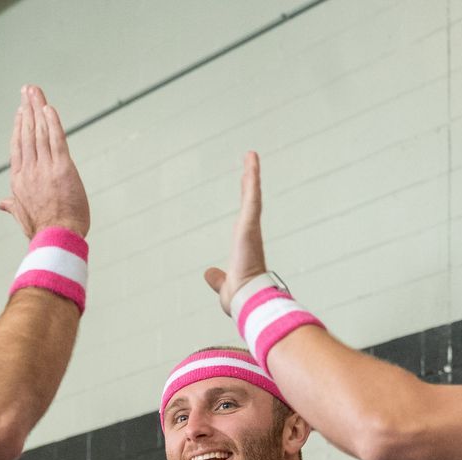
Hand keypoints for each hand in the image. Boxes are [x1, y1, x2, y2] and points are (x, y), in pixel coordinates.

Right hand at [0, 84, 88, 238]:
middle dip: (27, 109)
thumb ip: (12, 206)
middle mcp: (29, 170)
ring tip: (36, 91)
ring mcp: (45, 168)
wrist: (57, 239)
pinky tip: (50, 108)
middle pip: (27, 133)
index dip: (19, 127)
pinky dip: (53, 122)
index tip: (20, 112)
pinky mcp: (62, 168)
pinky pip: (57, 139)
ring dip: (38, 108)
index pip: (17, 147)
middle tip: (27, 90)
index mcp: (18, 180)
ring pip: (40, 132)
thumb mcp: (22, 217)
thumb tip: (0, 204)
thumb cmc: (42, 231)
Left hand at [203, 151, 266, 315]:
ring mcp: (251, 229)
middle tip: (250, 159)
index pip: (246, 216)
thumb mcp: (225, 284)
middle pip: (250, 201)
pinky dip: (252, 182)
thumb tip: (209, 274)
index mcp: (245, 245)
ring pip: (252, 196)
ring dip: (252, 174)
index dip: (246, 199)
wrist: (249, 302)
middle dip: (250, 180)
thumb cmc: (241, 298)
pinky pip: (252, 200)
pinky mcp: (249, 227)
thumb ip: (218, 278)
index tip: (246, 184)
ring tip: (250, 155)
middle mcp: (250, 234)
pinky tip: (251, 165)